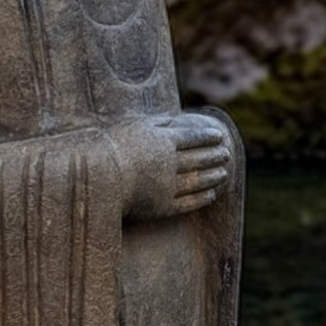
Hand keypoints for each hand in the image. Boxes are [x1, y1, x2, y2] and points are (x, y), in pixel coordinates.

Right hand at [111, 112, 233, 221]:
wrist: (98, 179)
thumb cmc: (112, 149)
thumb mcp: (134, 127)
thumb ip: (156, 123)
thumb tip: (173, 119)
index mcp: (162, 141)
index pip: (193, 137)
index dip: (208, 137)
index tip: (219, 137)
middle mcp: (169, 163)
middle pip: (199, 158)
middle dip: (216, 155)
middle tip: (226, 153)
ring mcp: (168, 186)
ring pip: (198, 180)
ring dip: (214, 176)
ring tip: (224, 173)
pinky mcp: (163, 206)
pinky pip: (189, 202)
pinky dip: (203, 197)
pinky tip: (212, 194)